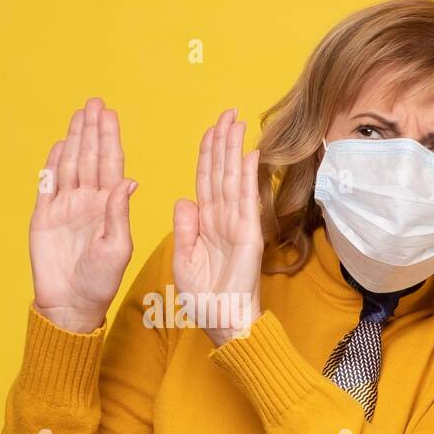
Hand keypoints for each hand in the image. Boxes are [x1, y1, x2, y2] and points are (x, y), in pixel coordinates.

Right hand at [30, 97, 136, 332]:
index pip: (111, 165)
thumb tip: (128, 181)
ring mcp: (65, 208)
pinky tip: (59, 145)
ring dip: (75, 140)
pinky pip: (48, 185)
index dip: (109, 139)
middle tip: (94, 103)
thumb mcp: (117, 247)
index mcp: (109, 206)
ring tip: (78, 114)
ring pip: (70, 165)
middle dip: (92, 130)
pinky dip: (53, 165)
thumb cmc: (101, 281)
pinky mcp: (44, 217)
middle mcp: (88, 202)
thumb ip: (119, 213)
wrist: (71, 304)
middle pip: (90, 158)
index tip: (109, 114)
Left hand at [173, 108, 262, 347]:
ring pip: (234, 179)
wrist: (222, 320)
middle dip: (223, 142)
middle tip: (227, 113)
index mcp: (205, 223)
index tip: (211, 130)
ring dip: (235, 150)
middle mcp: (223, 218)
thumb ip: (185, 227)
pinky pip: (247, 201)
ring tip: (237, 122)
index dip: (207, 154)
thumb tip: (184, 199)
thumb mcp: (183, 258)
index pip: (205, 180)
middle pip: (221, 172)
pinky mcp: (249, 235)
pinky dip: (248, 177)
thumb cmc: (203, 297)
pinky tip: (250, 154)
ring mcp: (238, 224)